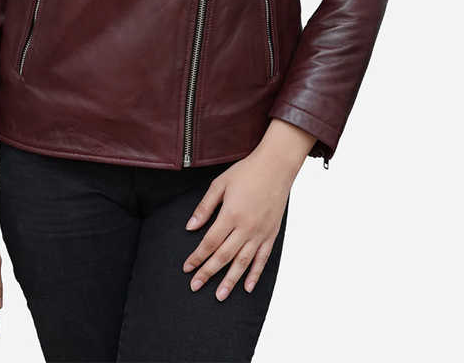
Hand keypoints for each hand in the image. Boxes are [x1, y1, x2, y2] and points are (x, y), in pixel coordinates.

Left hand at [182, 118, 315, 300]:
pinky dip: (255, 274)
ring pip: (243, 263)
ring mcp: (260, 233)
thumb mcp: (220, 184)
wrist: (276, 166)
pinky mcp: (271, 234)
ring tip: (219, 295)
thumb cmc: (246, 172)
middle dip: (208, 273)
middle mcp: (246, 228)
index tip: (187, 268)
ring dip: (230, 281)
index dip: (197, 257)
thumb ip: (205, 207)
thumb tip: (190, 227)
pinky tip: (247, 287)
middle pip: (224, 256)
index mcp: (231, 214)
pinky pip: (262, 259)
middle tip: (195, 286)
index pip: (210, 242)